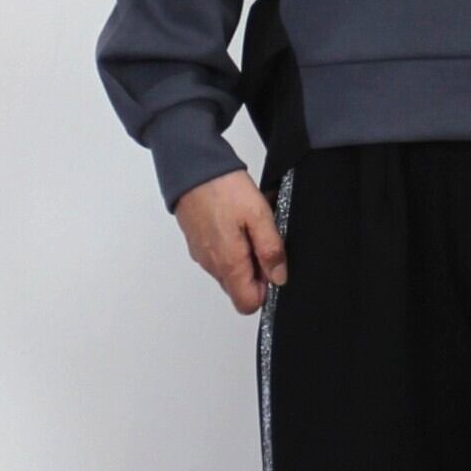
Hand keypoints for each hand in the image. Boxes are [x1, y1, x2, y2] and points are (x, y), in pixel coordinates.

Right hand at [175, 169, 288, 312]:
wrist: (191, 167)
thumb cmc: (222, 188)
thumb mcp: (259, 215)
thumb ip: (270, 250)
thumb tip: (279, 277)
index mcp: (229, 263)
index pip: (248, 304)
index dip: (266, 290)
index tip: (272, 267)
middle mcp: (212, 264)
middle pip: (240, 288)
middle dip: (257, 272)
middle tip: (263, 241)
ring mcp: (203, 255)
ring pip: (230, 271)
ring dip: (246, 256)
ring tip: (251, 227)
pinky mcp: (198, 243)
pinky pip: (220, 255)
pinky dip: (232, 245)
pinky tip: (238, 222)